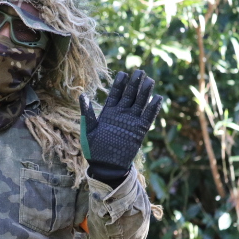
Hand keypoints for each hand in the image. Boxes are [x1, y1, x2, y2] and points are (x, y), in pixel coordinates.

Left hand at [79, 70, 162, 185]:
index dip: (119, 84)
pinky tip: (157, 98)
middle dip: (134, 83)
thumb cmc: (94, 149)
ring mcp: (131, 122)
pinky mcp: (139, 131)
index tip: (123, 73)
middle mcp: (121, 115)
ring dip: (145, 92)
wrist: (105, 166)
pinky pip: (147, 117)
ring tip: (149, 80)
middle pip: (129, 95)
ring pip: (139, 103)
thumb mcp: (88, 129)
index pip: (115, 94)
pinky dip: (152, 108)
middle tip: (139, 71)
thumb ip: (87, 112)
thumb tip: (81, 95)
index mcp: (109, 113)